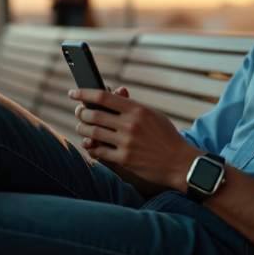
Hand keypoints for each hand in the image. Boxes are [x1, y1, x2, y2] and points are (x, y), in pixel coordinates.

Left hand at [71, 87, 199, 190]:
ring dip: (82, 129)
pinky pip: (99, 151)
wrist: (180, 163)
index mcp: (137, 109)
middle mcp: (130, 124)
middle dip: (81, 113)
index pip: (103, 97)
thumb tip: (115, 91)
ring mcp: (126, 142)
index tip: (73, 93)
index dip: (84, 93)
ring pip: (92, 133)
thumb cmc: (166, 136)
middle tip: (79, 112)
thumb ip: (132, 104)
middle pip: (93, 115)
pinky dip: (92, 147)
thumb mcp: (153, 114)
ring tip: (82, 127)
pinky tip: (92, 144)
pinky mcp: (125, 159)